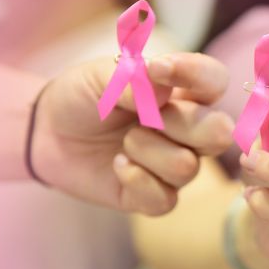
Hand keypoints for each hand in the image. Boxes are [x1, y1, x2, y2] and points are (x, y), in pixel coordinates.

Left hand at [31, 52, 232, 214]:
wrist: (48, 133)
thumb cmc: (84, 97)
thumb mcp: (100, 77)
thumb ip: (132, 78)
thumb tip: (164, 84)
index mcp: (185, 92)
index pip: (216, 80)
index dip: (197, 75)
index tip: (159, 70)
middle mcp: (191, 130)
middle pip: (220, 132)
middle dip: (182, 125)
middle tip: (148, 118)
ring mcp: (177, 164)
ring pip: (187, 167)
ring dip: (146, 151)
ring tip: (123, 143)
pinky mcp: (157, 196)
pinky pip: (165, 199)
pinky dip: (136, 180)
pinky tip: (118, 166)